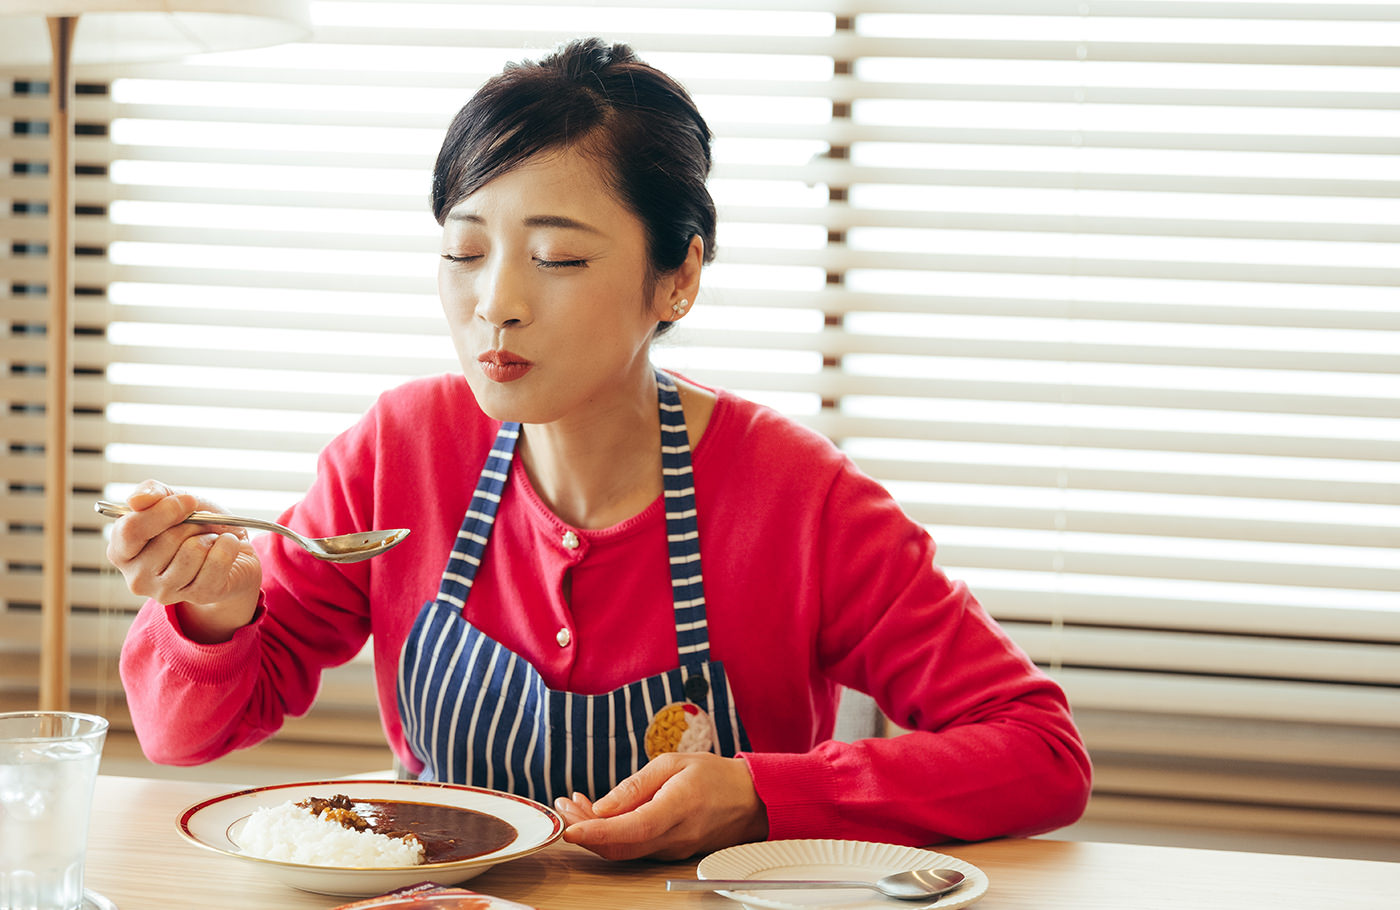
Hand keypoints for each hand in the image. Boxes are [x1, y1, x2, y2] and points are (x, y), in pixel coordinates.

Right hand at [105, 479, 261, 641]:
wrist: (230, 550)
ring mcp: (166, 591)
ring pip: (193, 550)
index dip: (163, 511)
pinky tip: (225, 547)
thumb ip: (152, 493)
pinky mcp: (198, 596)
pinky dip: (228, 544)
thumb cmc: (194, 525)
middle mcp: (137, 577)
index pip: (130, 530)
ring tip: (209, 540)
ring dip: (209, 536)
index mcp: (121, 551)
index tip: (188, 501)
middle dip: (192, 523)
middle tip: (199, 526)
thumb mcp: (172, 500)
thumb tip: (137, 500)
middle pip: (168, 539)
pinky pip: (218, 560)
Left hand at [553, 753, 767, 860]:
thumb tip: (602, 806)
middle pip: (618, 846)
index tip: (567, 826)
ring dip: (594, 831)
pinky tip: (599, 814)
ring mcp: (672, 849)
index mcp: (677, 809)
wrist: (752, 800)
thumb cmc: (716, 776)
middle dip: (583, 830)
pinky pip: (635, 847)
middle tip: (562, 807)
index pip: (628, 829)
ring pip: (623, 849)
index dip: (594, 831)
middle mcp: (674, 838)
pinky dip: (612, 833)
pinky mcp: (670, 852)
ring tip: (574, 805)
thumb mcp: (674, 763)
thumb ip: (636, 786)